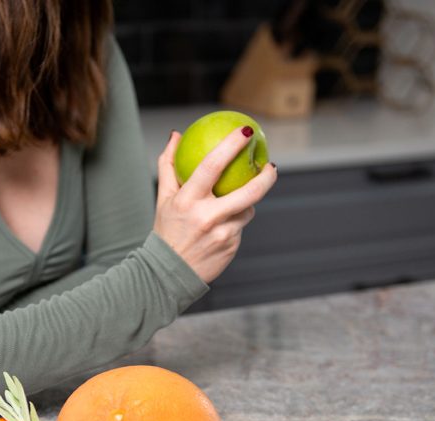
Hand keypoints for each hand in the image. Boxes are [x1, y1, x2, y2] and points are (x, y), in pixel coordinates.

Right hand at [153, 127, 276, 282]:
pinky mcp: (231, 247)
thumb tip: (176, 135)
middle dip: (265, 176)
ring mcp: (222, 234)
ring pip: (247, 209)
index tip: (245, 131)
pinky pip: (241, 227)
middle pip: (248, 191)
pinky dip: (235, 222)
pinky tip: (224, 227)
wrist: (168, 275)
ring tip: (235, 202)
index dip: (231, 145)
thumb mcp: (163, 199)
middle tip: (270, 166)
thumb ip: (169, 165)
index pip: (212, 166)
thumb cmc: (166, 231)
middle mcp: (206, 217)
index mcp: (187, 201)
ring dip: (245, 203)